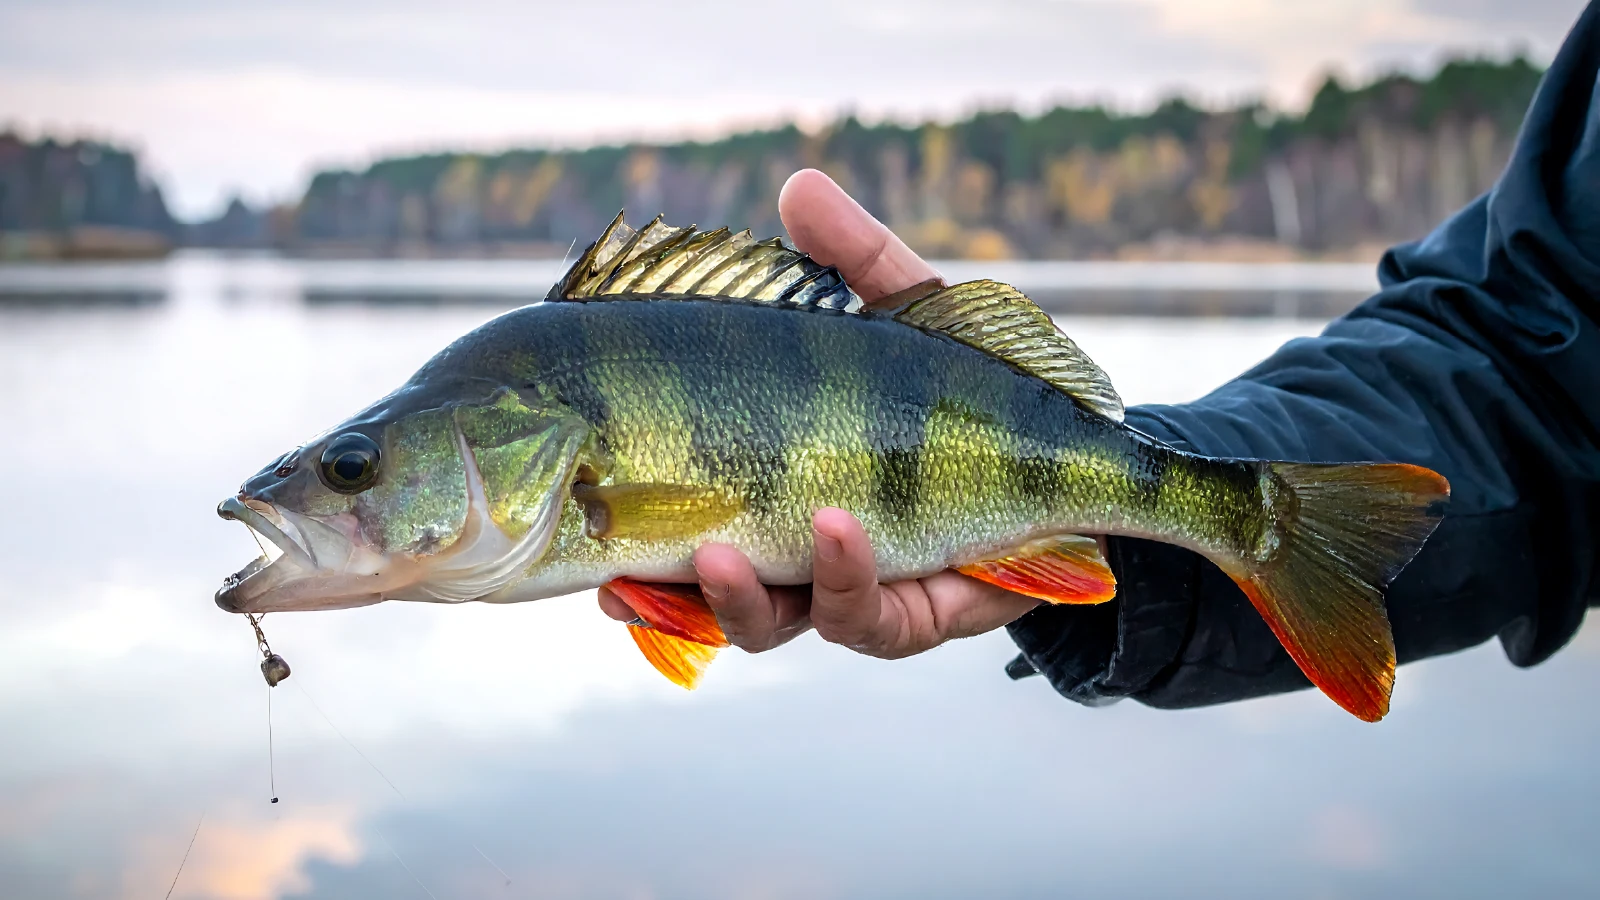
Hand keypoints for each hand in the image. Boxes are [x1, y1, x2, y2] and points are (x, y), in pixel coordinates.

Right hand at [597, 169, 1042, 656]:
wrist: (1080, 449)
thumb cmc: (978, 382)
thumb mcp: (914, 312)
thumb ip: (853, 260)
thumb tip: (797, 185)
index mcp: (763, 475)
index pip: (668, 508)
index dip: (615, 524)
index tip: (576, 512)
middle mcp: (788, 544)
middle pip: (696, 590)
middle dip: (656, 590)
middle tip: (617, 577)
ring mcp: (844, 588)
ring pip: (766, 622)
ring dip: (735, 595)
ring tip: (724, 550)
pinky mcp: (909, 614)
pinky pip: (861, 617)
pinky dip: (843, 573)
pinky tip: (842, 525)